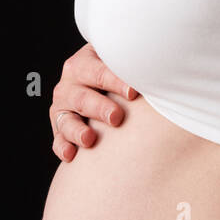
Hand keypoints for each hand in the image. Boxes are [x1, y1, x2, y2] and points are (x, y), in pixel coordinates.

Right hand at [49, 43, 138, 160]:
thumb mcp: (119, 63)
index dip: (115, 81)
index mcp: (82, 64)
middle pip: (82, 97)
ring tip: (89, 139)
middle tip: (116, 117)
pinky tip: (71, 156)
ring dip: (77, 130)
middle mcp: (68, 86)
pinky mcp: (60, 129)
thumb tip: (161, 68)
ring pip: (66, 120)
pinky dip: (63, 147)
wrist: (98, 86)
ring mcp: (62, 108)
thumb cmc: (116, 74)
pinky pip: (58, 140)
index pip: (98, 72)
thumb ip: (132, 65)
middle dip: (99, 108)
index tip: (133, 92)